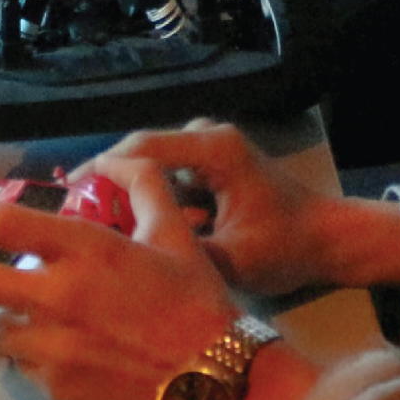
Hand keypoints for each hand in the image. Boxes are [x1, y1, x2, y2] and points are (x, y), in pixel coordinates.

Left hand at [0, 182, 242, 399]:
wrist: (219, 387)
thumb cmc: (198, 306)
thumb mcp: (177, 235)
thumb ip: (143, 186)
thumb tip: (111, 161)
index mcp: (85, 253)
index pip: (0, 223)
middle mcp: (56, 298)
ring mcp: (50, 347)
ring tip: (18, 305)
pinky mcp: (54, 388)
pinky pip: (19, 363)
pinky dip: (27, 348)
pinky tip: (53, 343)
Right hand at [80, 122, 399, 298]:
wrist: (332, 240)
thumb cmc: (289, 248)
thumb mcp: (234, 261)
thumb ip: (184, 255)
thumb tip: (128, 262)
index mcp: (214, 150)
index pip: (142, 147)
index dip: (101, 168)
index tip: (67, 193)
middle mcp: (210, 138)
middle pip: (143, 151)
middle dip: (109, 183)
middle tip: (77, 215)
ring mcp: (213, 147)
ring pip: (154, 163)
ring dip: (130, 191)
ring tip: (100, 223)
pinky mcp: (214, 163)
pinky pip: (170, 172)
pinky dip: (151, 195)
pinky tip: (134, 224)